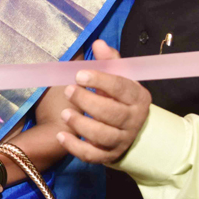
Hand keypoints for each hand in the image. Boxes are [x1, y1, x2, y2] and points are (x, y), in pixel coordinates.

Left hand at [56, 40, 151, 163]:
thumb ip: (108, 61)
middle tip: (68, 90)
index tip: (79, 74)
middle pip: (112, 113)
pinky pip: (92, 155)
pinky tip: (61, 135)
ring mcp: (122, 140)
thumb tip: (98, 43)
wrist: (129, 129)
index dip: (100, 80)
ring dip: (81, 125)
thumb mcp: (118, 77)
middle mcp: (133, 120)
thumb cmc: (119, 98)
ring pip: (103, 136)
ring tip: (65, 113)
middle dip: (88, 101)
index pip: (121, 88)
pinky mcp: (109, 155)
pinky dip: (75, 147)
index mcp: (137, 97)